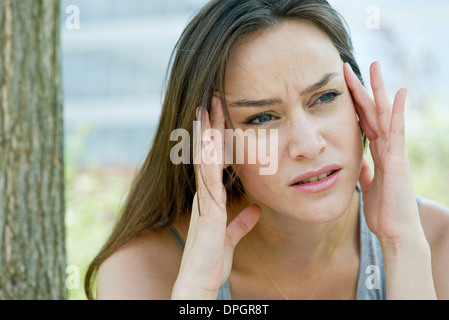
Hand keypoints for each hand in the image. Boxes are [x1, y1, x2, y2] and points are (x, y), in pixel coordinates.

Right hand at [172, 97, 260, 298]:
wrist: (201, 279)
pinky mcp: (208, 207)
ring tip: (208, 106)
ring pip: (205, 158)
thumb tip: (256, 210)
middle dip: (211, 126)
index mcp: (211, 198)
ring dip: (207, 132)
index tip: (220, 117)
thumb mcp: (233, 236)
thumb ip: (243, 221)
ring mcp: (204, 198)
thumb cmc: (212, 260)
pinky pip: (209, 176)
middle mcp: (205, 193)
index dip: (218, 139)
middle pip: (208, 153)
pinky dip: (210, 156)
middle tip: (213, 99)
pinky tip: (212, 137)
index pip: (216, 161)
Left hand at [344, 62, 425, 245]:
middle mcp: (386, 147)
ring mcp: (393, 152)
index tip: (340, 84)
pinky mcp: (397, 160)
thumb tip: (357, 162)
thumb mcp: (367, 185)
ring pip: (384, 115)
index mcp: (376, 152)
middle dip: (362, 88)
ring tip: (374, 67)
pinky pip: (397, 132)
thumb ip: (364, 170)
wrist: (396, 231)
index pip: (362, 120)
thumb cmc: (384, 210)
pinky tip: (399, 93)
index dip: (353, 102)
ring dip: (378, 90)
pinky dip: (397, 112)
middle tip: (350, 66)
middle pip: (372, 111)